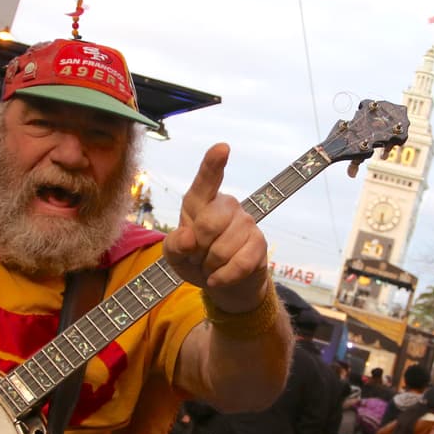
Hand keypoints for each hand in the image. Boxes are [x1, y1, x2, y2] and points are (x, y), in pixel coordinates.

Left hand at [164, 143, 269, 312]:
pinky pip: (239, 263)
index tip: (222, 148)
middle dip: (198, 250)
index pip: (206, 180)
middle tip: (198, 257)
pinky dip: (224, 277)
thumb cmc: (195, 260)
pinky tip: (219, 278)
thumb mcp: (175, 255)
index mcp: (200, 201)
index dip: (213, 164)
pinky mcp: (259, 243)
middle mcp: (226, 205)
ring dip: (211, 267)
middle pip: (208, 224)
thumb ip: (174, 245)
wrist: (223, 284)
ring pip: (222, 249)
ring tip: (212, 266)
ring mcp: (246, 222)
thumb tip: (188, 238)